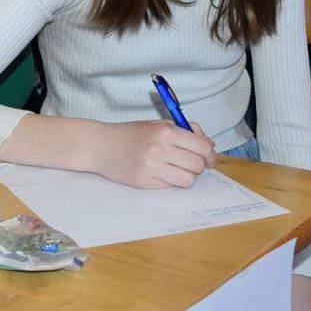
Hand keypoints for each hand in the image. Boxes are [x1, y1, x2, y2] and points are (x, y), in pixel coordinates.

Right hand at [91, 120, 215, 188]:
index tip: (208, 156)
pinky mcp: (145, 183)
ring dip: (187, 176)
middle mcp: (160, 150)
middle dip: (200, 166)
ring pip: (187, 180)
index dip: (209, 154)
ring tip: (177, 169)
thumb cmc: (131, 134)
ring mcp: (152, 168)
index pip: (202, 147)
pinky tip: (162, 173)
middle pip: (197, 165)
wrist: (101, 146)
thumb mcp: (158, 124)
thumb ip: (186, 130)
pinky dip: (171, 181)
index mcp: (165, 132)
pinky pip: (171, 186)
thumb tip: (210, 145)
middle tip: (193, 163)